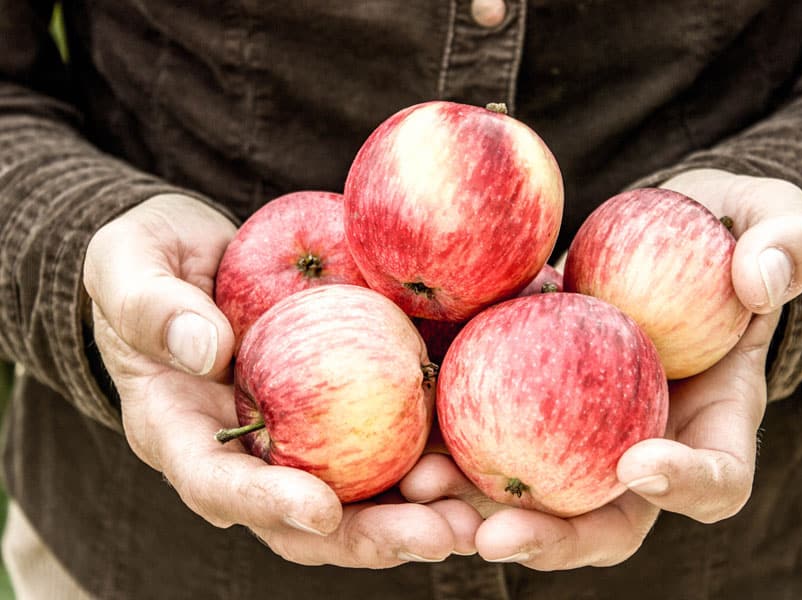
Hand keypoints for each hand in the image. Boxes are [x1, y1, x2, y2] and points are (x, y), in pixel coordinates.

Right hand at [83, 193, 478, 565]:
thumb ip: (152, 306)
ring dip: (409, 519)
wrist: (193, 260)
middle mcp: (241, 453)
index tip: (321, 509)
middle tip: (432, 536)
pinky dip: (423, 463)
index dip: (266, 504)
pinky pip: (378, 447)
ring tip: (467, 519)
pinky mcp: (334, 416)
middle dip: (366, 537)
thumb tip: (204, 349)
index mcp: (180, 431)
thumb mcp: (129, 265)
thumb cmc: (149, 262)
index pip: (217, 482)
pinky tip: (469, 462)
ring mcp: (291, 441)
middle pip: (301, 519)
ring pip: (351, 499)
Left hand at [404, 169, 801, 569]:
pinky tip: (399, 427)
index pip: (716, 478)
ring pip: (532, 493)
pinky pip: (484, 431)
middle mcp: (642, 445)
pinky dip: (443, 440)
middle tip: (495, 531)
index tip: (639, 461)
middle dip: (553, 536)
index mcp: (713, 420)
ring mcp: (580, 432)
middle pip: (605, 519)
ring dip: (475, 506)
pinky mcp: (526, 402)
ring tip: (421, 488)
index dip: (685, 485)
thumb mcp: (768, 218)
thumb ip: (785, 242)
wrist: (655, 234)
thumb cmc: (721, 230)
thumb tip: (757, 280)